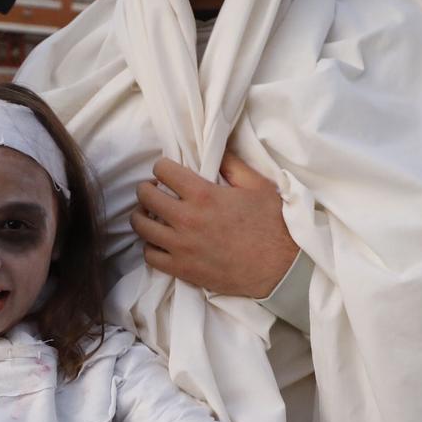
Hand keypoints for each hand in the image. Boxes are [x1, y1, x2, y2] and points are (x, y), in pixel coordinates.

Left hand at [133, 153, 298, 297]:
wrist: (281, 268)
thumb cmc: (273, 225)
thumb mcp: (258, 185)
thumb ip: (232, 165)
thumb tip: (216, 150)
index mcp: (203, 194)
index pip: (162, 170)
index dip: (163, 168)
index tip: (167, 173)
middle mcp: (186, 219)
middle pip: (145, 196)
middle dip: (147, 189)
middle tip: (155, 191)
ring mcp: (181, 247)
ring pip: (141, 226)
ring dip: (142, 216)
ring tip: (151, 215)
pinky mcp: (182, 270)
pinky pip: (150, 256)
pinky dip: (151, 246)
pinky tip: (160, 241)